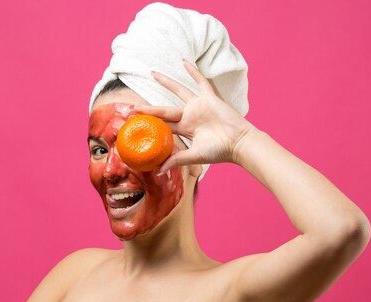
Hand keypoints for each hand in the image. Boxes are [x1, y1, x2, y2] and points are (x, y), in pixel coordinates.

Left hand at [133, 59, 256, 173]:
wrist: (239, 143)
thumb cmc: (219, 151)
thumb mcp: (194, 155)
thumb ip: (177, 160)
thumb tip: (158, 171)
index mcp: (186, 130)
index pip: (163, 126)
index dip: (150, 125)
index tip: (135, 124)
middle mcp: (190, 117)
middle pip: (165, 110)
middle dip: (149, 109)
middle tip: (132, 106)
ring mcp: (198, 106)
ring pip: (178, 91)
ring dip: (166, 82)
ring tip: (152, 73)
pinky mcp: (209, 98)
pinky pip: (200, 81)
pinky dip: (193, 71)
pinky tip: (184, 61)